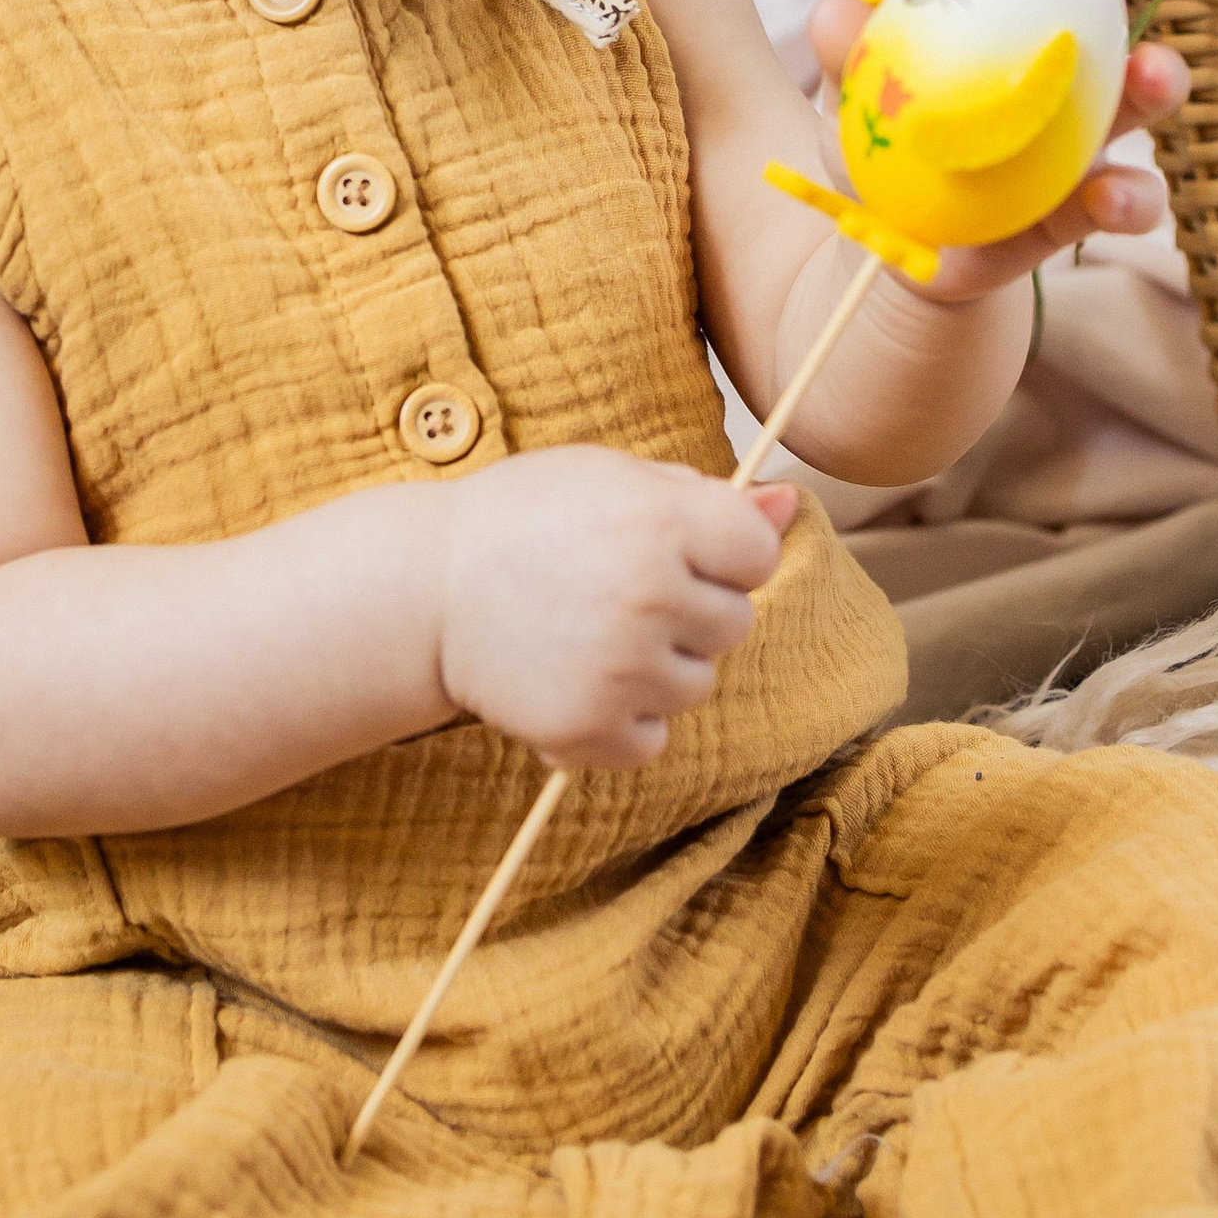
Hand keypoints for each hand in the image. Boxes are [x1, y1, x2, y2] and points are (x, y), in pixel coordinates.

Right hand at [434, 446, 794, 768]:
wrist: (426, 590)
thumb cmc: (526, 519)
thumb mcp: (609, 479)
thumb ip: (701, 495)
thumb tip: (791, 502)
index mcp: (663, 521)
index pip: (758, 554)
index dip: (724, 553)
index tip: (678, 549)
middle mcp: (651, 595)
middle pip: (734, 624)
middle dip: (690, 611)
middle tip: (618, 591)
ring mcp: (622, 668)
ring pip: (697, 685)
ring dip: (658, 667)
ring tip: (590, 634)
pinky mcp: (590, 728)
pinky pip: (652, 738)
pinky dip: (621, 720)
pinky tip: (575, 677)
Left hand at [804, 0, 1188, 302]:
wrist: (889, 255)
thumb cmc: (880, 158)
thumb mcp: (853, 106)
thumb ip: (847, 59)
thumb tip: (834, 11)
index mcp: (991, 34)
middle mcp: (1049, 76)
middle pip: (1096, 13)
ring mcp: (1076, 143)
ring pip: (1137, 101)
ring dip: (1156, 79)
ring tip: (1154, 72)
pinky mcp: (1079, 212)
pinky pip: (1124, 202)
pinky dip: (1127, 197)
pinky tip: (1108, 196)